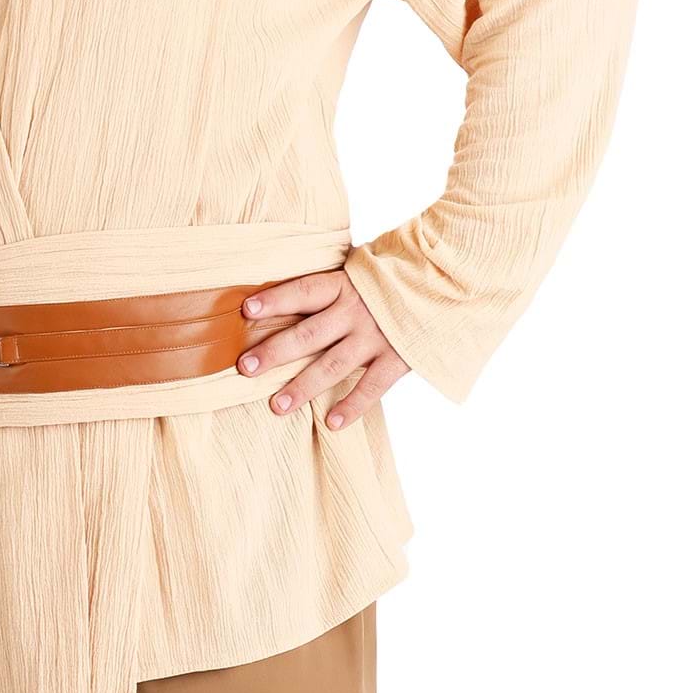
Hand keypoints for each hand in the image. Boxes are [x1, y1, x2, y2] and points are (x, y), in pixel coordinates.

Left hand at [237, 270, 409, 427]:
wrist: (446, 283)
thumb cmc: (395, 278)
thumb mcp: (363, 270)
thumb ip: (333, 283)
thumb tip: (292, 294)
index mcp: (346, 284)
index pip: (304, 291)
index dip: (276, 300)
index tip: (246, 310)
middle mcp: (357, 311)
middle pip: (308, 334)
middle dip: (275, 351)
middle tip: (245, 368)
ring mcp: (376, 336)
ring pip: (332, 365)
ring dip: (303, 387)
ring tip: (277, 406)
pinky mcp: (398, 358)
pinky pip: (371, 386)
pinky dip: (352, 406)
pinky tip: (331, 422)